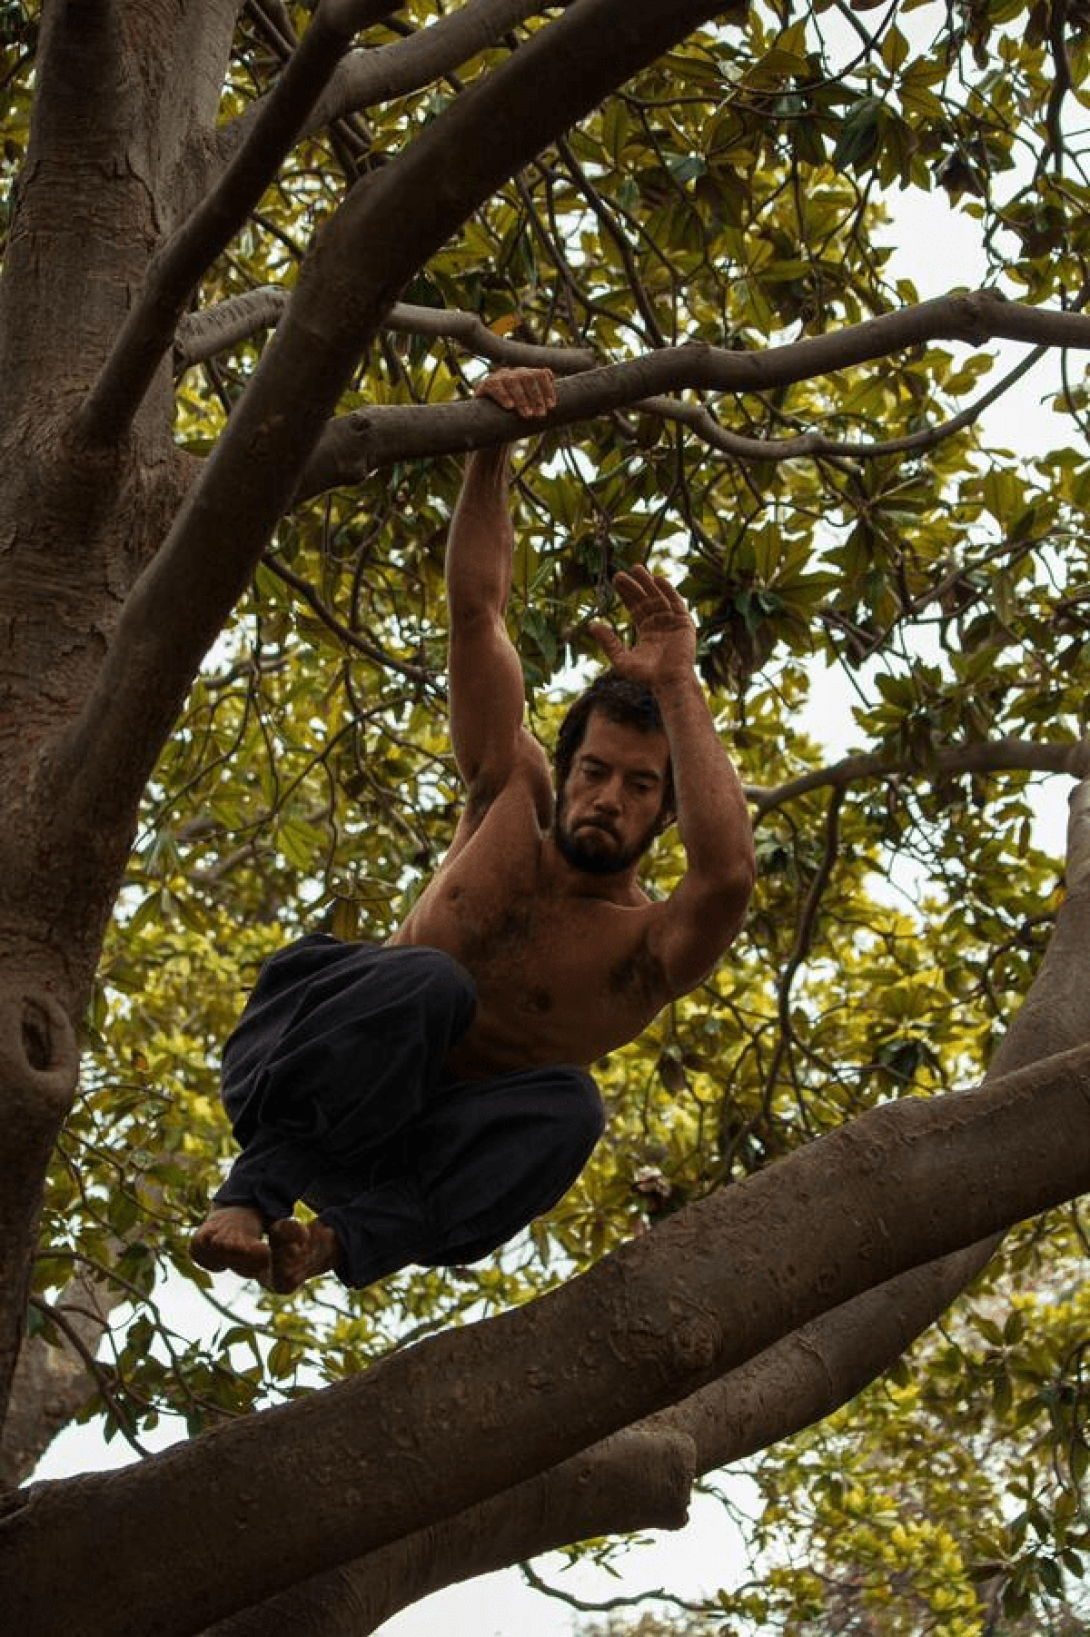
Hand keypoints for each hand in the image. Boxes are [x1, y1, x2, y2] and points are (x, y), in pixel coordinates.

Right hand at [474, 366, 555, 419]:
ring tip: (528, 415)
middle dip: (536, 397)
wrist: (486, 421)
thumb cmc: (512, 416)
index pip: (541, 374)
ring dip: (522, 400)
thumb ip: (540, 403)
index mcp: (526, 374)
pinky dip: (503, 396)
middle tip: (541, 414)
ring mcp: (499, 377)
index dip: (547, 389)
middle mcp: (513, 372)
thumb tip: (553, 405)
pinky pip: (496, 387)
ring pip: (513, 382)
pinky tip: (510, 406)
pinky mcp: (485, 385)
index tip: (551, 406)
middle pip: (528, 378)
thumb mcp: (528, 408)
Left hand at [588, 567, 697, 687]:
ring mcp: (673, 622)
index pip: (635, 607)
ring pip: (659, 597)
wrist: (669, 682)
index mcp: (647, 631)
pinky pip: (677, 603)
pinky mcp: (685, 623)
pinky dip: (668, 591)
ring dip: (648, 583)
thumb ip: (608, 642)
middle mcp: (660, 624)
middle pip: (646, 599)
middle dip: (635, 585)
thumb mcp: (621, 658)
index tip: (616, 580)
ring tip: (636, 568)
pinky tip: (657, 579)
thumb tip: (592, 625)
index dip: (626, 593)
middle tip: (621, 573)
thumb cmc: (646, 675)